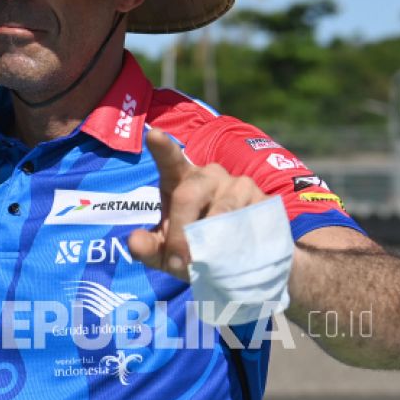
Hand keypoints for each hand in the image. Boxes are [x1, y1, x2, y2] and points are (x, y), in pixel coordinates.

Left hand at [127, 129, 266, 280]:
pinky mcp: (265, 200)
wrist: (246, 260)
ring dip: (208, 244)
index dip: (163, 148)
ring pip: (220, 213)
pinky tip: (236, 254)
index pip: (170, 160)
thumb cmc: (196, 246)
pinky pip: (247, 223)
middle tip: (178, 262)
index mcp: (181, 180)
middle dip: (179, 232)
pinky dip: (236, 245)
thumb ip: (147, 248)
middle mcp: (210, 175)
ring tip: (205, 265)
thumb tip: (134, 242)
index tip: (153, 134)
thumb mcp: (167, 252)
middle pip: (187, 195)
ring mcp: (239, 185)